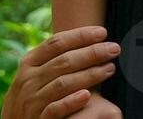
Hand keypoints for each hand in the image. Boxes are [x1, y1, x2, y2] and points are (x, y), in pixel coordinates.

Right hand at [1, 26, 120, 118]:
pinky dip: (71, 102)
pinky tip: (87, 95)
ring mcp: (31, 101)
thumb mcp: (36, 73)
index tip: (103, 32)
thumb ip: (56, 58)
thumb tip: (90, 40)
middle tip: (114, 49)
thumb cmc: (33, 93)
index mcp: (29, 63)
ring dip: (89, 75)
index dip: (80, 36)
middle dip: (92, 53)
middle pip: (64, 61)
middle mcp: (28, 80)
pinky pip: (55, 109)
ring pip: (63, 84)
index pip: (56, 43)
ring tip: (110, 69)